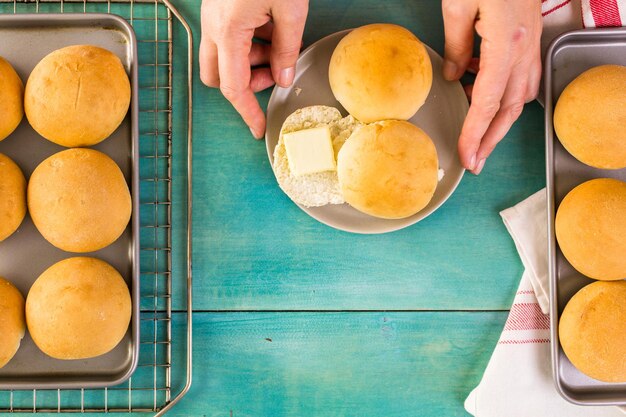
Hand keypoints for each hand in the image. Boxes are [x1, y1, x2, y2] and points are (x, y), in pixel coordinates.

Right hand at [200, 0, 308, 138]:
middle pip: (217, 76)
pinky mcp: (218, 5)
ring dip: (249, 62)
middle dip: (245, 84)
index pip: (234, 87)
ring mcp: (212, 15)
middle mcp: (213, 26)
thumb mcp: (290, 7)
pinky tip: (272, 30)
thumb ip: (287, 46)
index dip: (247, 112)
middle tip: (274, 77)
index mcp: (228, 31)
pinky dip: (247, 42)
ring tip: (280, 47)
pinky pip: (226, 35)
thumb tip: (284, 76)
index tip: (258, 127)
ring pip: (222, 56)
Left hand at [442, 0, 541, 173]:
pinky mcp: (529, 35)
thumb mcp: (458, 4)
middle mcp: (525, 48)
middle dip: (492, 138)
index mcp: (506, 43)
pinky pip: (522, 75)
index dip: (475, 133)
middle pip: (510, 107)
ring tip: (481, 139)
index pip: (487, 102)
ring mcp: (531, 42)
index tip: (466, 155)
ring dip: (501, 121)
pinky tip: (487, 97)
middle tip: (476, 161)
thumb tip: (454, 77)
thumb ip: (455, 46)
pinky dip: (506, 93)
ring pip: (521, 94)